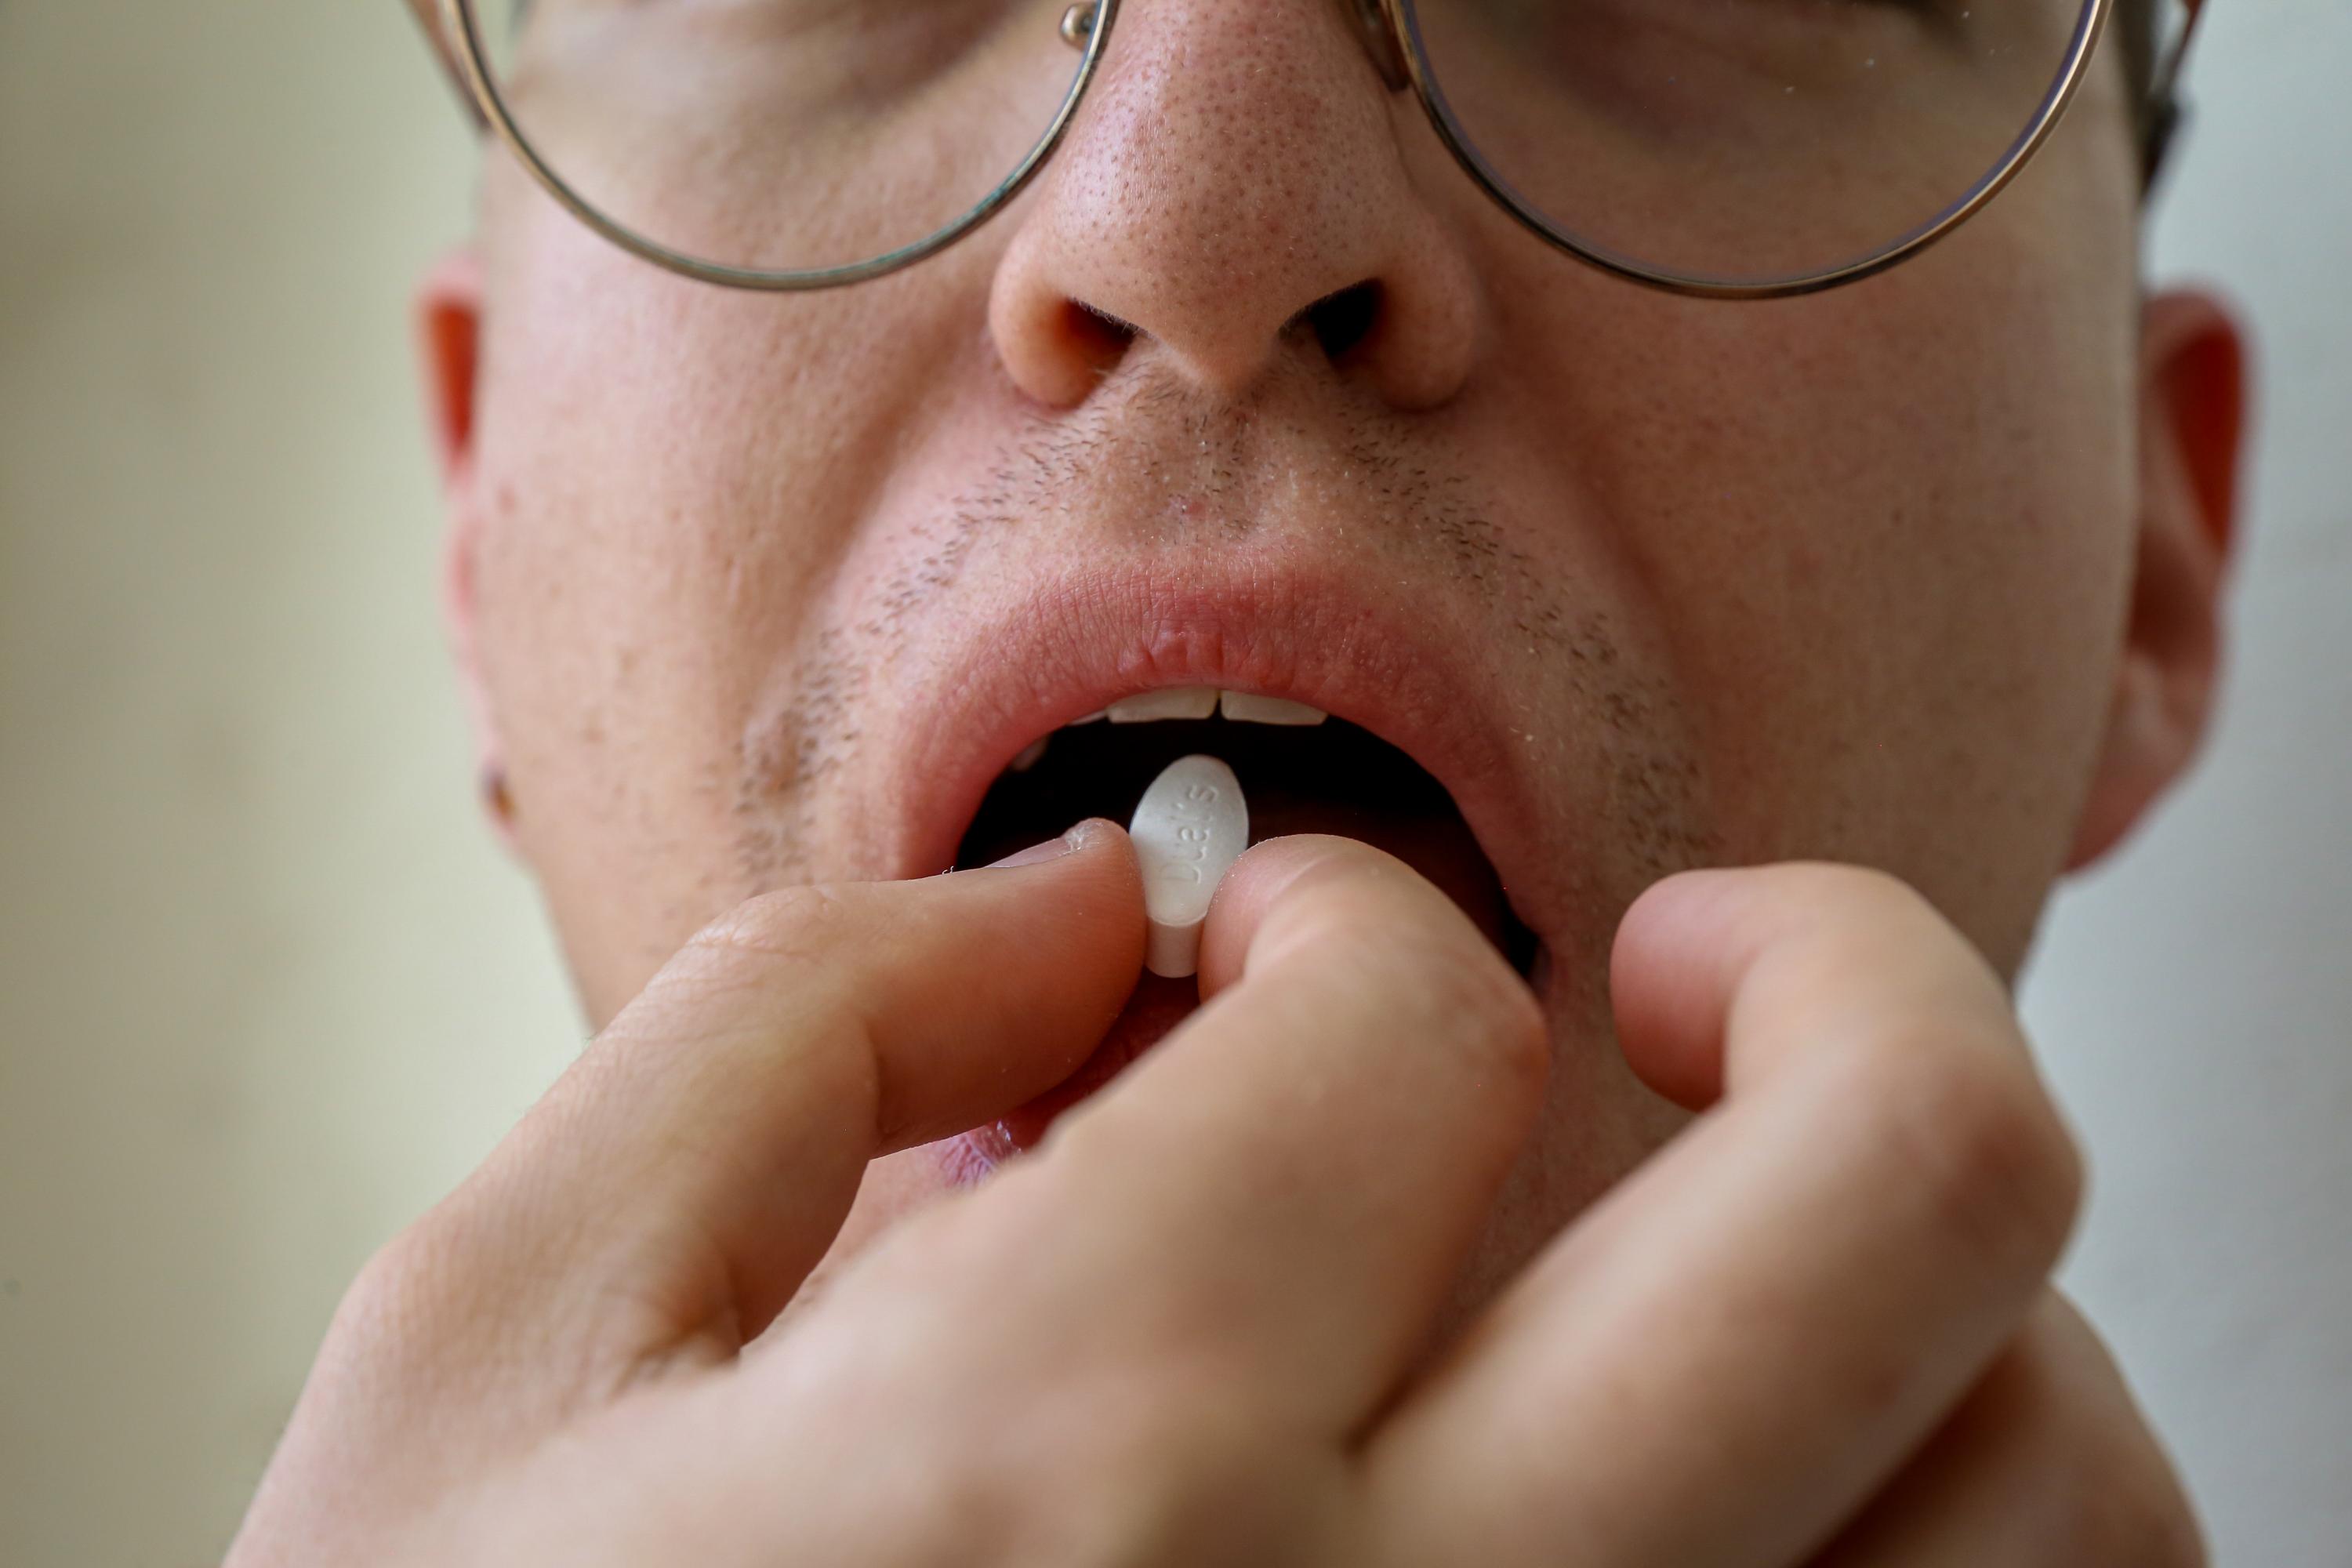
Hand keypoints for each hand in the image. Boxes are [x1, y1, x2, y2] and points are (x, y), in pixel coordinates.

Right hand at [227, 828, 2199, 1565]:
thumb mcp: (497, 1357)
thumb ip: (798, 1029)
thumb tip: (1093, 910)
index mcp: (1076, 1471)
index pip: (1415, 1024)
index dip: (1331, 916)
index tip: (1256, 964)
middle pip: (1912, 1190)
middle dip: (1845, 958)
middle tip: (1705, 958)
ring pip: (2056, 1502)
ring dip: (1948, 1296)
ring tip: (1750, 1256)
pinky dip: (1937, 1547)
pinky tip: (1768, 1496)